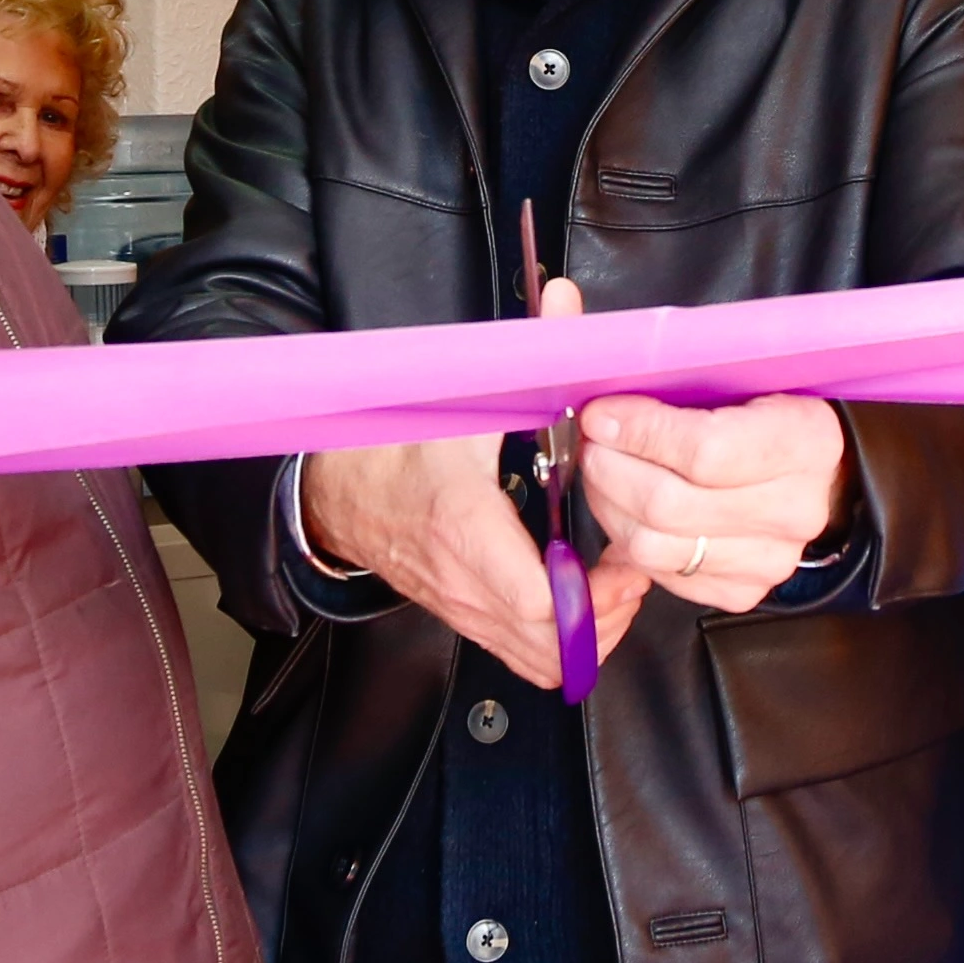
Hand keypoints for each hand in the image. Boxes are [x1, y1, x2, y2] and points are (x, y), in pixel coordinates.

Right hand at [293, 278, 646, 685]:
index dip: (596, 596)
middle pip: (550, 645)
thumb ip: (525, 351)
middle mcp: (464, 582)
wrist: (332, 487)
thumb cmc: (395, 443)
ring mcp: (462, 608)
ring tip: (610, 586)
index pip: (540, 602)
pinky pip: (521, 656)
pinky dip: (560, 643)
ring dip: (587, 635)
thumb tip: (566, 300)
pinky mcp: (464, 618)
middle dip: (605, 619)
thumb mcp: (461, 392)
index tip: (624, 560)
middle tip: (630, 572)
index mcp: (464, 528)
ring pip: (539, 662)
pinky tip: (579, 599)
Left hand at [579, 389, 849, 613]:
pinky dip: (629, 541)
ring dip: (609, 506)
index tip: (602, 415)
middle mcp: (795, 509)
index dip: (639, 433)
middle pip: (668, 506)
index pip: (705, 450)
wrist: (813, 475)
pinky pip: (659, 574)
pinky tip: (627, 509)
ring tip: (603, 474)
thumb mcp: (743, 377)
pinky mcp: (742, 591)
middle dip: (609, 469)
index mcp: (805, 440)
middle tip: (592, 445)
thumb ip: (677, 377)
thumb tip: (594, 375)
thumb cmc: (767, 416)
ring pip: (653, 547)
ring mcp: (771, 559)